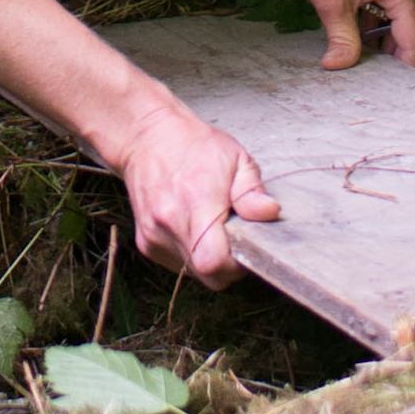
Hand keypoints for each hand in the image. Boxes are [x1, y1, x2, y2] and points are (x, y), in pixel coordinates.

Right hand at [116, 85, 277, 283]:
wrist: (148, 138)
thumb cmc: (195, 146)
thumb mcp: (235, 157)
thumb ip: (252, 191)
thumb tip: (269, 213)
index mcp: (196, 201)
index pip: (214, 261)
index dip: (235, 263)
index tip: (243, 244)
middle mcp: (170, 222)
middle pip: (207, 275)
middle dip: (226, 264)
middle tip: (231, 236)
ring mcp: (154, 235)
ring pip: (193, 272)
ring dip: (208, 257)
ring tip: (210, 225)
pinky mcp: (146, 243)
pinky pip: (178, 263)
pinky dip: (191, 252)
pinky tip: (193, 226)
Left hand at [274, 0, 414, 72]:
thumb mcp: (329, 1)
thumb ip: (342, 38)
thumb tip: (338, 65)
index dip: (408, 64)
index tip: (400, 85)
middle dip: (407, 46)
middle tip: (386, 68)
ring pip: (413, 4)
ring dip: (397, 26)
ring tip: (372, 47)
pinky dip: (389, 7)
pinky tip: (367, 19)